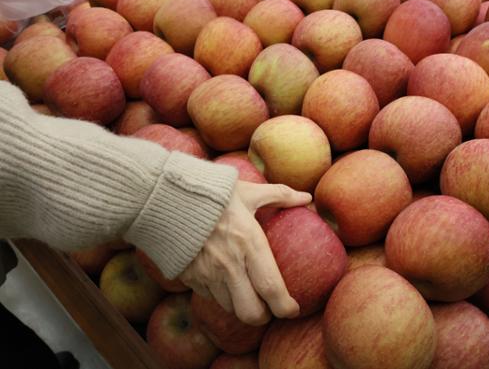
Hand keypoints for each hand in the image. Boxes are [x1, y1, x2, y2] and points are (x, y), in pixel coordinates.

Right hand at [179, 181, 311, 325]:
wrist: (163, 194)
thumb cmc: (211, 190)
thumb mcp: (249, 191)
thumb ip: (280, 195)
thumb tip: (306, 197)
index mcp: (249, 243)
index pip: (271, 288)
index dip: (285, 306)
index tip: (293, 309)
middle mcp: (229, 264)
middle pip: (251, 312)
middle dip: (264, 317)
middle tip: (270, 308)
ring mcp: (206, 273)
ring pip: (230, 308)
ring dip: (242, 306)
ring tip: (249, 296)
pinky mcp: (188, 276)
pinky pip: (210, 297)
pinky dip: (221, 296)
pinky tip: (226, 283)